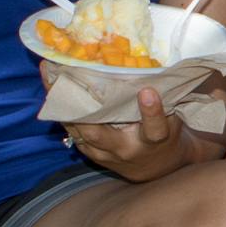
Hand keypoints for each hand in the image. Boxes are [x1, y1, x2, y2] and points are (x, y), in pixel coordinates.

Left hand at [43, 70, 215, 181]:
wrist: (161, 170)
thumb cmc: (170, 134)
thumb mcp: (176, 115)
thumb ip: (167, 93)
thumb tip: (160, 57)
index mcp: (156, 139)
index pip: (156, 128)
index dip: (152, 112)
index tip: (149, 91)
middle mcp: (129, 151)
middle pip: (100, 133)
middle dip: (81, 107)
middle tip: (67, 76)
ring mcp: (108, 156)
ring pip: (80, 132)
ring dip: (63, 106)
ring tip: (49, 75)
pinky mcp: (94, 156)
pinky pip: (74, 134)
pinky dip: (63, 113)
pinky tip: (52, 89)